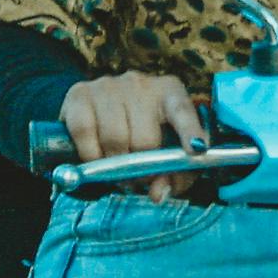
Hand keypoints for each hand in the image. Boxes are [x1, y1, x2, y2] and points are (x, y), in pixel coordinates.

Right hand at [60, 70, 207, 194]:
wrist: (98, 115)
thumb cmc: (140, 135)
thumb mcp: (164, 154)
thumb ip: (172, 177)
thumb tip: (158, 193)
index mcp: (170, 92)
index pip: (183, 111)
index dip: (191, 131)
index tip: (197, 150)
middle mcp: (140, 83)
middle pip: (145, 138)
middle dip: (141, 168)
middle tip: (137, 180)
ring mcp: (108, 86)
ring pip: (114, 138)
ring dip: (114, 165)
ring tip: (116, 169)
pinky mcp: (80, 93)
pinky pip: (84, 131)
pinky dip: (89, 154)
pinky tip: (95, 157)